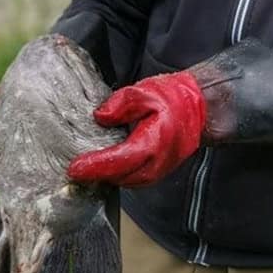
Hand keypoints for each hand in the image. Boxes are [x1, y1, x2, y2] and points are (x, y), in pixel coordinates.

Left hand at [67, 72, 205, 186]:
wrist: (199, 108)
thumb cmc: (175, 98)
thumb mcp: (146, 91)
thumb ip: (120, 102)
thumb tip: (99, 116)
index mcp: (153, 142)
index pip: (118, 161)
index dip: (94, 166)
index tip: (74, 168)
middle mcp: (155, 164)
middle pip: (117, 176)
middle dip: (94, 174)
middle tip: (72, 167)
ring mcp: (157, 172)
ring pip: (123, 181)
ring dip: (104, 176)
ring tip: (84, 166)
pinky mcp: (155, 173)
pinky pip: (130, 179)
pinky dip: (115, 174)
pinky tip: (103, 164)